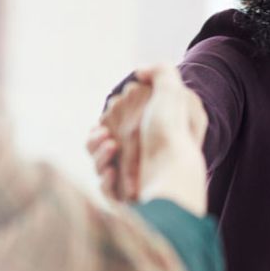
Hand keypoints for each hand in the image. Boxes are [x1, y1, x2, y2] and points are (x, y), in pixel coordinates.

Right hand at [88, 65, 208, 214]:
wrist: (173, 174)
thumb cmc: (172, 133)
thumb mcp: (172, 92)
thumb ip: (159, 72)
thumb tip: (140, 72)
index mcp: (148, 134)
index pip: (118, 124)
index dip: (108, 118)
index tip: (108, 115)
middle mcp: (141, 157)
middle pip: (102, 144)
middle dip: (96, 138)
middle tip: (104, 135)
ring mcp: (133, 179)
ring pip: (99, 165)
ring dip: (98, 154)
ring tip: (110, 147)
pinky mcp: (126, 198)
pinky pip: (105, 187)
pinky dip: (105, 179)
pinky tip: (113, 172)